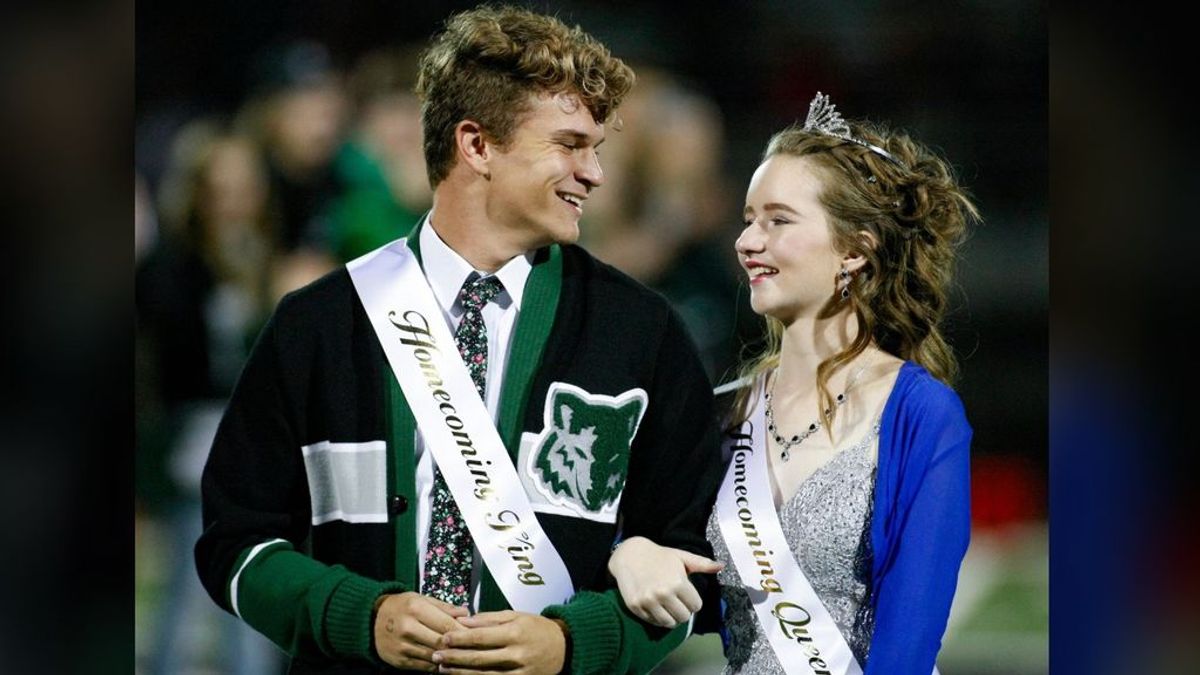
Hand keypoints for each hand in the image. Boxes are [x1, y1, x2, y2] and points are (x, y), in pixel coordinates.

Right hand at [373, 592, 469, 670]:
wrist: (371, 620)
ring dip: (450, 659)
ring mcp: (403, 646)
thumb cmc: (402, 606)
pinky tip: (447, 663)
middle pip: (441, 642)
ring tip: (464, 657)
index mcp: (416, 609)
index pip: (447, 624)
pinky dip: (438, 666)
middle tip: (474, 649)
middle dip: (459, 646)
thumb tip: (467, 613)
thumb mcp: (421, 599)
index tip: (477, 636)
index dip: (464, 632)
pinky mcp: (399, 661)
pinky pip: (424, 667)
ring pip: (434, 657)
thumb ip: (445, 607)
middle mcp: (408, 628)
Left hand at [432, 610, 567, 673]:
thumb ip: (489, 618)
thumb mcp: (516, 615)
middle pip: (479, 658)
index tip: (443, 638)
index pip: (481, 636)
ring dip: (461, 672)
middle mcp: (517, 653)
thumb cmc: (536, 628)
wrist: (563, 647)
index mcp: (515, 632)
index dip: (460, 638)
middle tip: (436, 655)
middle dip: (455, 657)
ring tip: (443, 669)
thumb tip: (464, 620)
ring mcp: (519, 671)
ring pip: (484, 674)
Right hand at [608, 536, 723, 627]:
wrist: (629, 554)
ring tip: (668, 606)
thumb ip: (702, 564)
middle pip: (683, 617)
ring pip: (669, 623)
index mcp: (678, 582)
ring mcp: (648, 601)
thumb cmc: (659, 556)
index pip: (696, 606)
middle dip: (683, 611)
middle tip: (678, 601)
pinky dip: (657, 618)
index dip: (693, 601)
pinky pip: (653, 622)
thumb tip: (722, 566)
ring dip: (671, 617)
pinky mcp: (635, 607)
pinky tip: (656, 606)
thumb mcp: (681, 556)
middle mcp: (663, 593)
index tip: (687, 595)